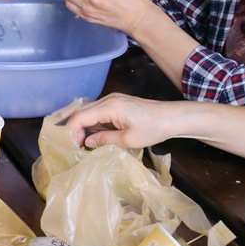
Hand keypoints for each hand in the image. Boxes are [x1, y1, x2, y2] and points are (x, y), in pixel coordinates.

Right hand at [65, 94, 180, 148]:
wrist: (173, 117)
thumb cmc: (153, 128)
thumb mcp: (128, 140)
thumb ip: (105, 140)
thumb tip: (87, 141)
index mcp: (109, 106)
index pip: (80, 116)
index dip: (72, 131)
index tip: (73, 146)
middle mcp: (108, 99)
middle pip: (82, 111)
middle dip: (74, 128)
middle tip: (75, 145)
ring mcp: (113, 99)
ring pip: (89, 110)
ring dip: (83, 124)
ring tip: (82, 141)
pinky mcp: (118, 102)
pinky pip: (98, 110)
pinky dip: (92, 121)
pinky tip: (94, 133)